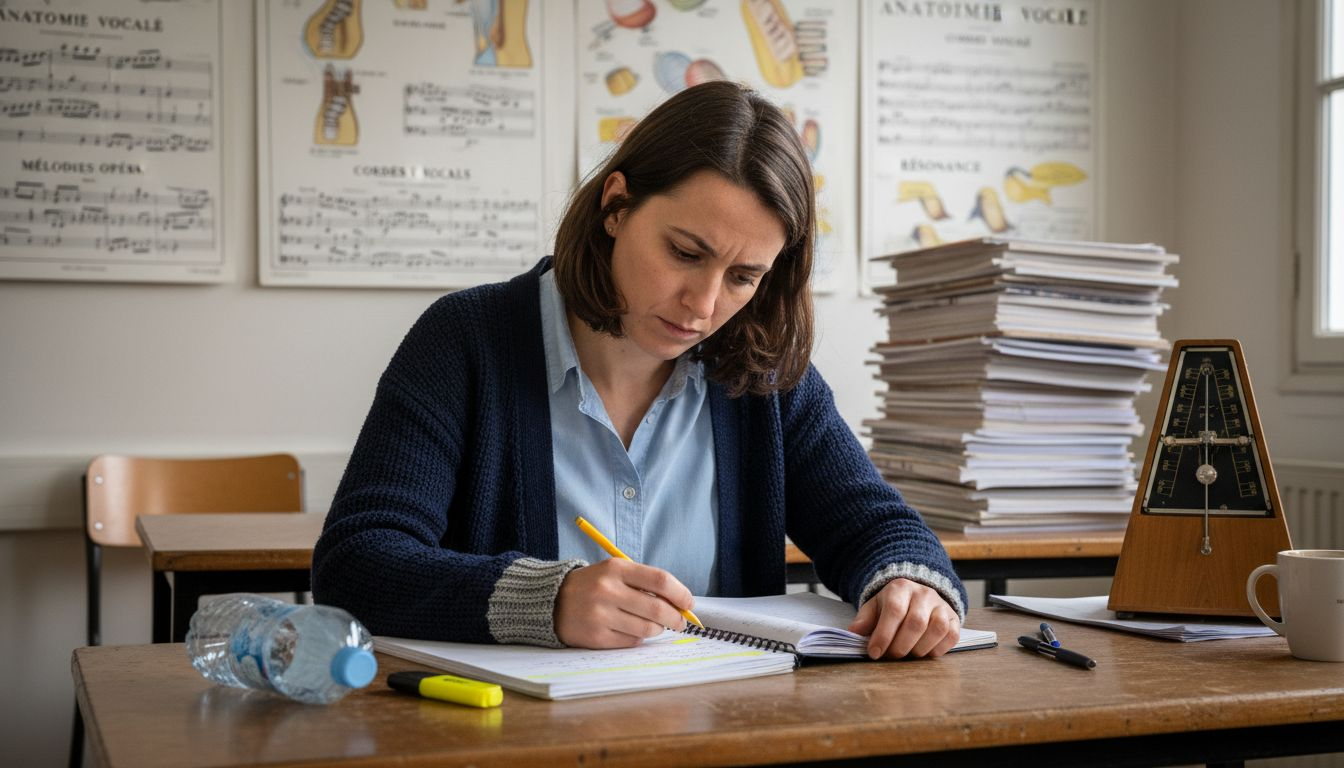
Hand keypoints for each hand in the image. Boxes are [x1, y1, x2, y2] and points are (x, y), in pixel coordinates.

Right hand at [554, 559, 694, 648]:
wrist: (552, 602)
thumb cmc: (594, 585)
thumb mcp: (615, 572)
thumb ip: (645, 583)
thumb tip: (681, 604)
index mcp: (616, 568)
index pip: (660, 581)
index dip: (681, 594)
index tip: (688, 603)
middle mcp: (608, 590)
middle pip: (658, 609)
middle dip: (676, 618)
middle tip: (680, 622)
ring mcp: (600, 615)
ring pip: (648, 628)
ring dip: (658, 629)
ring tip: (653, 625)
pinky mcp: (596, 637)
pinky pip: (631, 641)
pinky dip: (638, 637)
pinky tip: (631, 629)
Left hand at [847, 578, 959, 659]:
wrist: (917, 595)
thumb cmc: (892, 605)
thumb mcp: (875, 607)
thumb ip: (865, 620)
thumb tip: (853, 633)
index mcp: (900, 588)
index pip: (894, 611)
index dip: (884, 635)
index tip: (874, 653)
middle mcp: (923, 594)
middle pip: (915, 623)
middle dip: (900, 646)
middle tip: (890, 657)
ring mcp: (941, 605)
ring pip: (936, 629)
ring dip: (920, 649)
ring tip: (908, 655)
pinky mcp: (954, 617)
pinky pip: (951, 635)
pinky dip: (938, 649)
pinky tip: (925, 653)